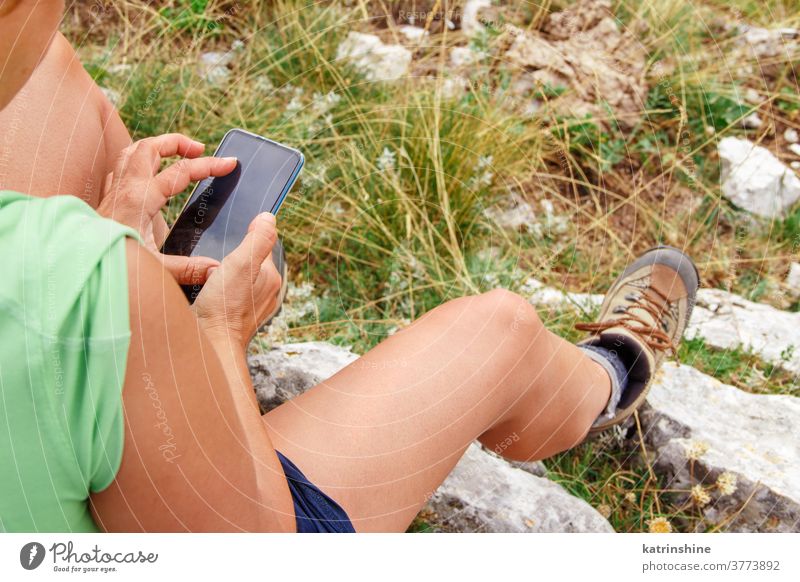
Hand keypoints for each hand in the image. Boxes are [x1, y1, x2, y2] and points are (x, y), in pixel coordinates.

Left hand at [98, 133, 236, 284]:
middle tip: (200, 149)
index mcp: (140, 198)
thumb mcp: (154, 268)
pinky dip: (138, 163)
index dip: (209, 165)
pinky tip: (147, 174)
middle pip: (151, 147)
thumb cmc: (110, 264)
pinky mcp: (107, 201)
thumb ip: (187, 269)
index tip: (230, 164)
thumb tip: (217, 270)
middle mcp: (125, 188)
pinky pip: (121, 169)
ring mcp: (113, 192)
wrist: (73, 263)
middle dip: (178, 143)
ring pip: (133, 153)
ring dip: (156, 147)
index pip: (180, 171)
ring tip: (177, 153)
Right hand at [192, 212, 281, 349]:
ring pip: (236, 278)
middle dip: (229, 259)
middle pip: (246, 261)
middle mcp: (266, 292)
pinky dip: (216, 290)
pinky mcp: (235, 316)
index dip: (241, 240)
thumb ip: (257, 240)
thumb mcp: (241, 265)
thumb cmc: (224, 306)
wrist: (209, 346)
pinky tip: (205, 293)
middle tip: (213, 267)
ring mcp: (251, 306)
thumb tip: (268, 218)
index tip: (225, 243)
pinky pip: (226, 294)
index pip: (260, 246)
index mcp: (271, 277)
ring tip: (208, 280)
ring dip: (221, 275)